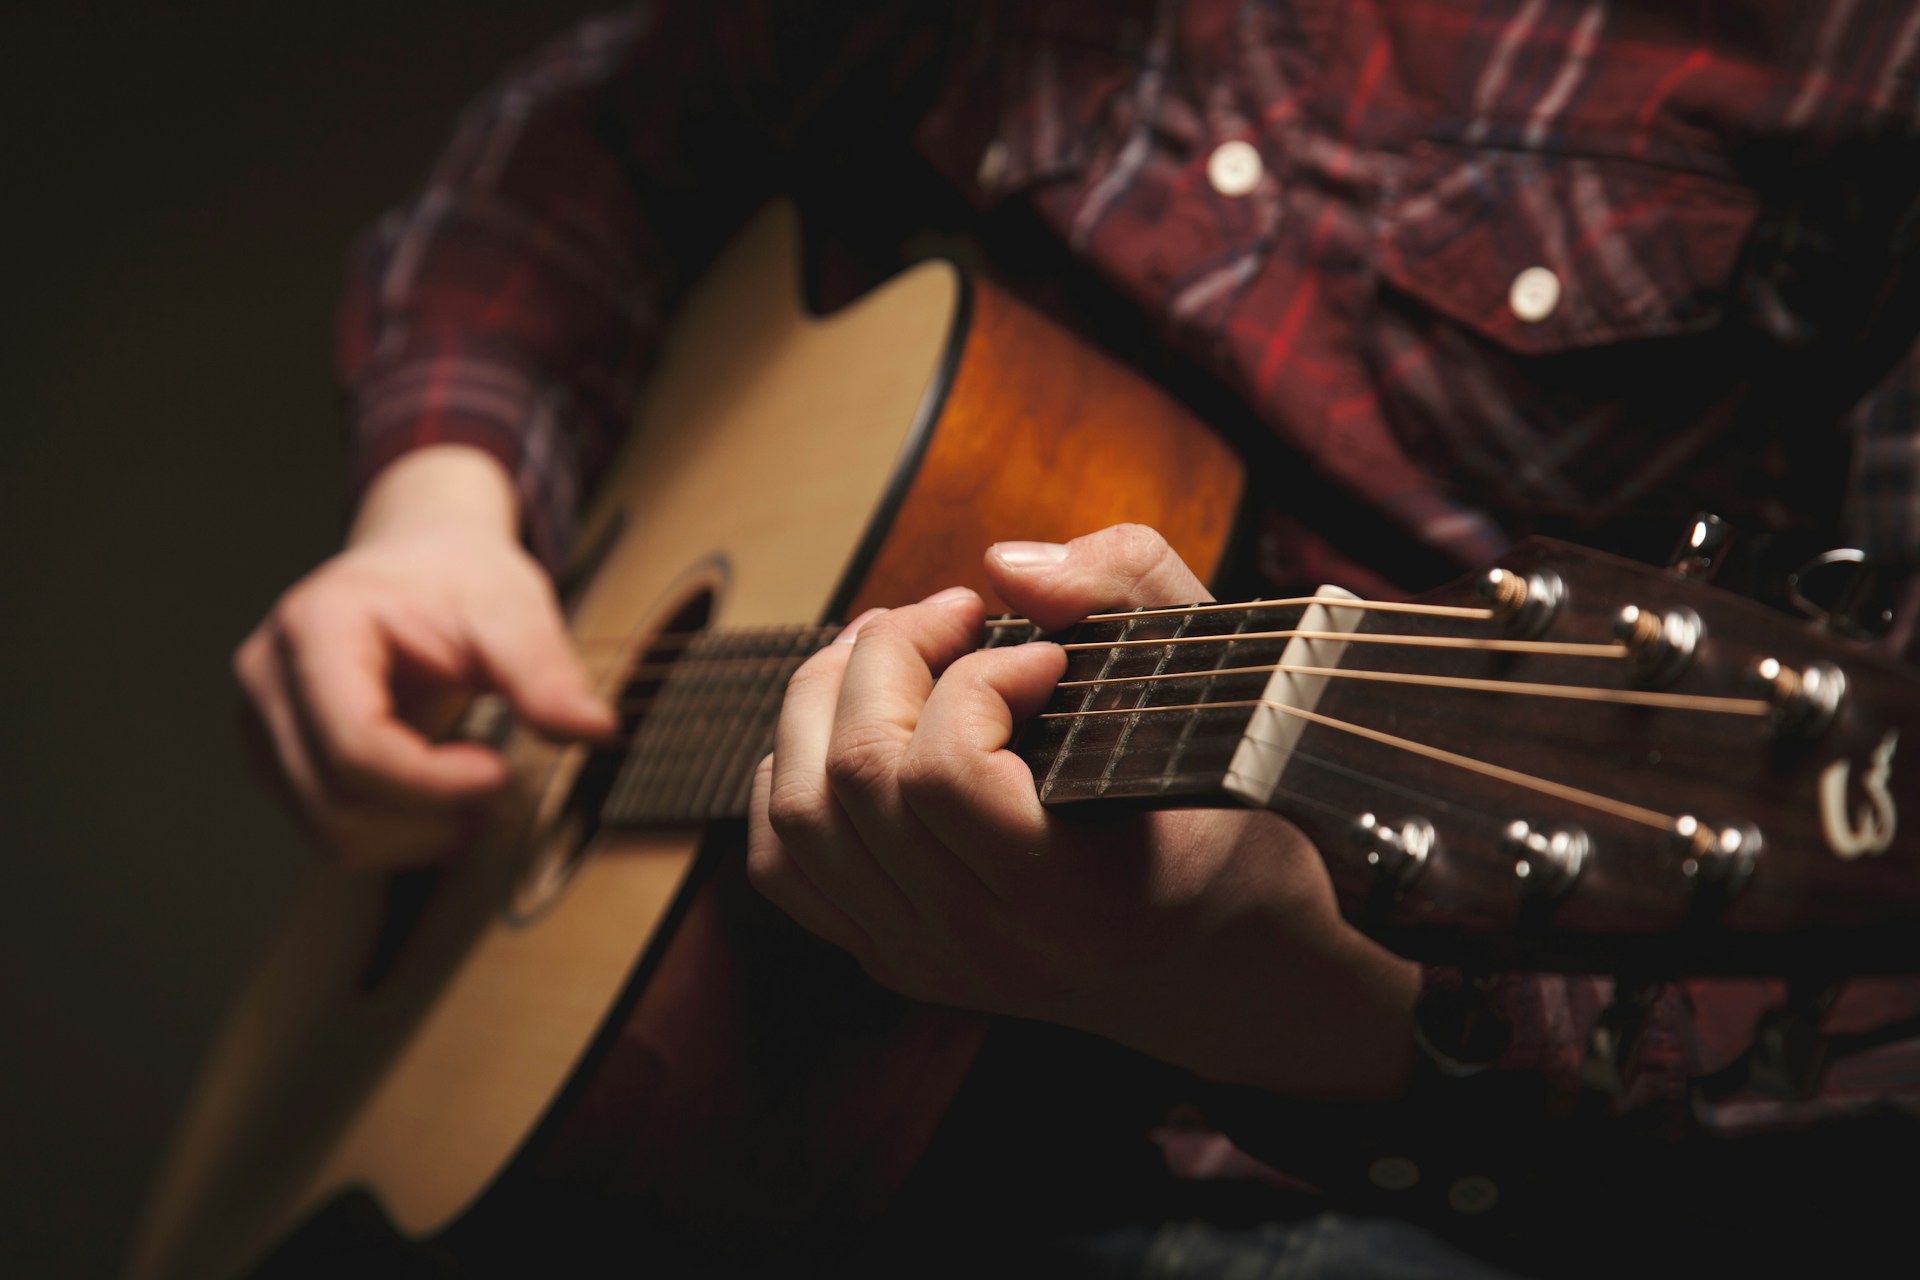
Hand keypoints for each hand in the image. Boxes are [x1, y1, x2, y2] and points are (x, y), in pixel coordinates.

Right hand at [233, 445, 614, 868]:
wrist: (419, 559)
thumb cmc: (457, 576)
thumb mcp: (510, 607)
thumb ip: (544, 671)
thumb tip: (594, 729)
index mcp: (314, 628)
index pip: (356, 743)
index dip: (431, 781)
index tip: (501, 773)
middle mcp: (269, 679)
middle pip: (337, 797)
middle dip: (429, 814)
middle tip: (503, 792)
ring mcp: (265, 725)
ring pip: (330, 829)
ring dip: (414, 835)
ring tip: (480, 798)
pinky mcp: (281, 759)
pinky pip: (331, 830)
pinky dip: (395, 835)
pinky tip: (446, 806)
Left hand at [748, 524, 1417, 1099]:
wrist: (1213, 955)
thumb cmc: (1221, 804)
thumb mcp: (1218, 681)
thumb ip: (1128, 590)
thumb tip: (1003, 563)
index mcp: (1083, 898)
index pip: (948, 778)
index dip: (978, 679)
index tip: (1046, 655)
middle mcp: (989, 946)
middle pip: (860, 776)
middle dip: (891, 654)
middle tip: (954, 612)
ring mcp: (927, 961)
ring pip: (801, 813)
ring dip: (829, 695)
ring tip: (894, 644)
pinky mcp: (888, 957)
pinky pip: (781, 860)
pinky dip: (794, 770)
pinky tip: (855, 723)